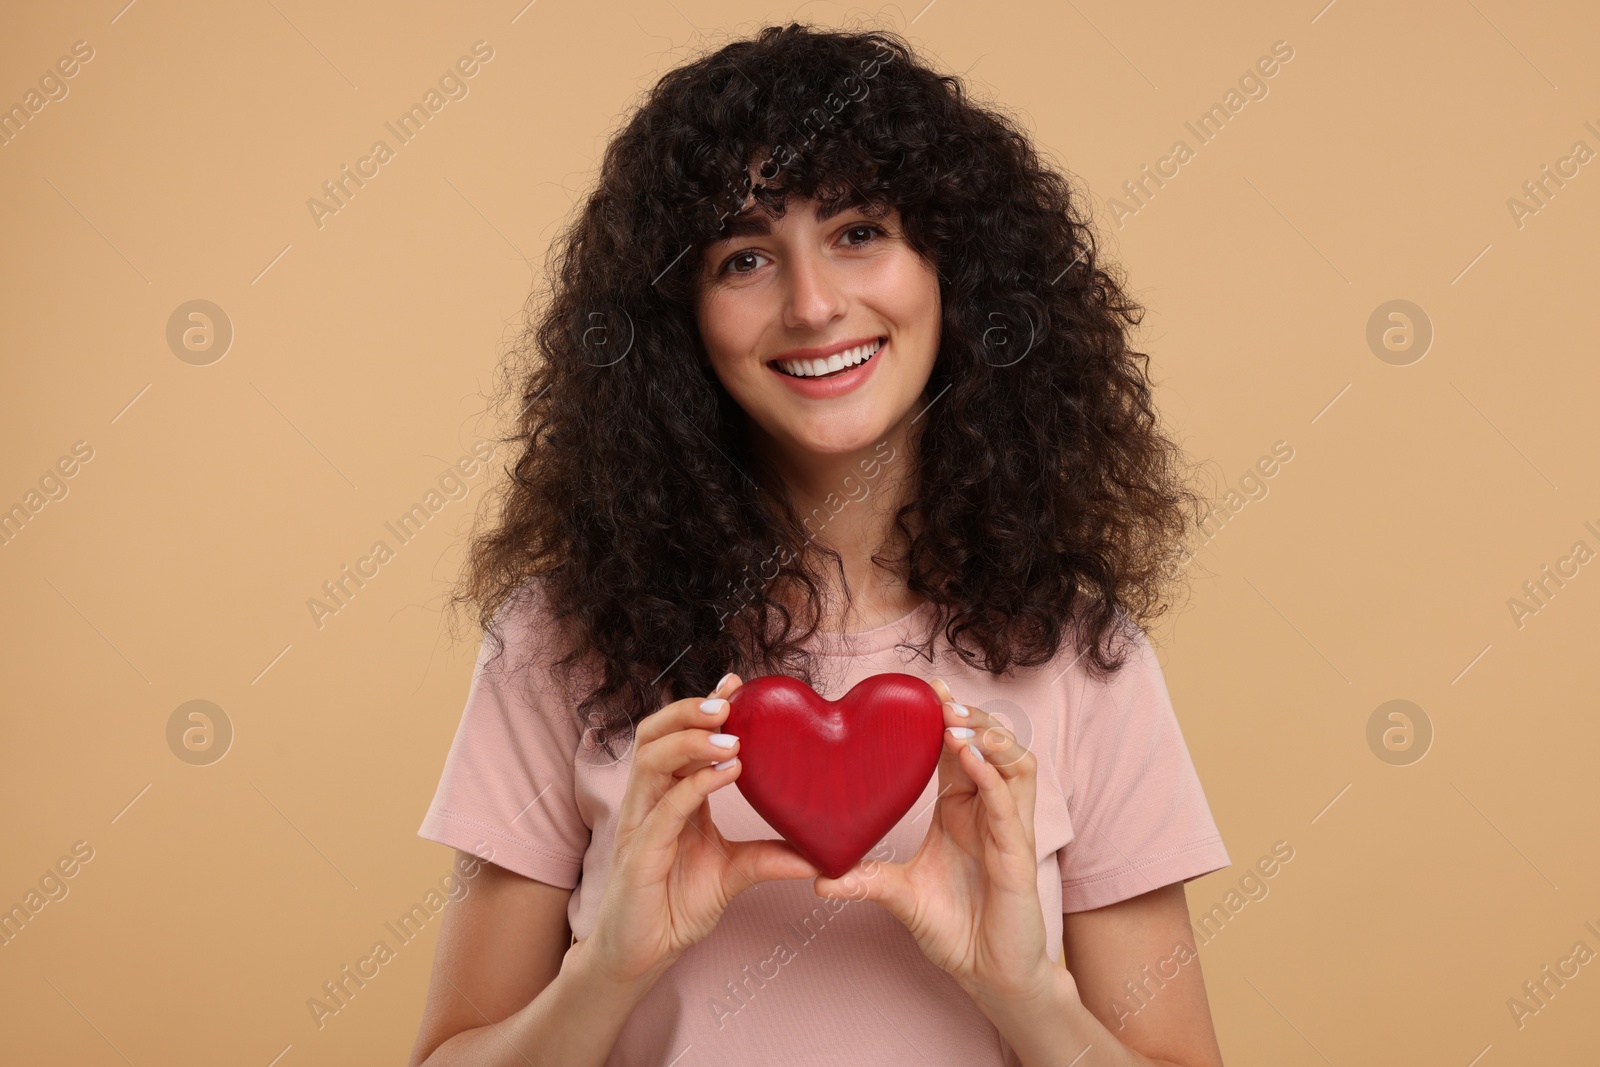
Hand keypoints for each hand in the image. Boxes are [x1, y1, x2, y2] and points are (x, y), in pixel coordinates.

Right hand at [582, 673, 820, 988]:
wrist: (645, 954)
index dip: (701, 706)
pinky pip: (663, 810)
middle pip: (652, 735)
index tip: (736, 683)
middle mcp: (649, 802)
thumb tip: (823, 854)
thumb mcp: (735, 874)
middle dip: (688, 710)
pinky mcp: (640, 856)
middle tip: (729, 701)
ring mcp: (640, 826)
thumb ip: (771, 856)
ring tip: (731, 736)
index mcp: (669, 796)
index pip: (677, 736)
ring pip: (650, 761)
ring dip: (691, 741)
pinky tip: (726, 774)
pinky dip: (694, 786)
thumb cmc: (677, 906)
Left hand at [811, 680, 1064, 1006]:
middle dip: (970, 717)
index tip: (926, 689)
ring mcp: (1008, 831)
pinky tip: (969, 758)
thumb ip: (864, 879)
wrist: (988, 976)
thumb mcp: (900, 896)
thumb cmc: (956, 929)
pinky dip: (991, 777)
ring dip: (988, 738)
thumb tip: (817, 876)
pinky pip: (1009, 806)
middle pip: (991, 746)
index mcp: (963, 811)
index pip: (959, 750)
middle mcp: (989, 812)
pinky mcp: (1018, 856)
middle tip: (940, 697)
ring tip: (955, 723)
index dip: (947, 718)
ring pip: (1015, 765)